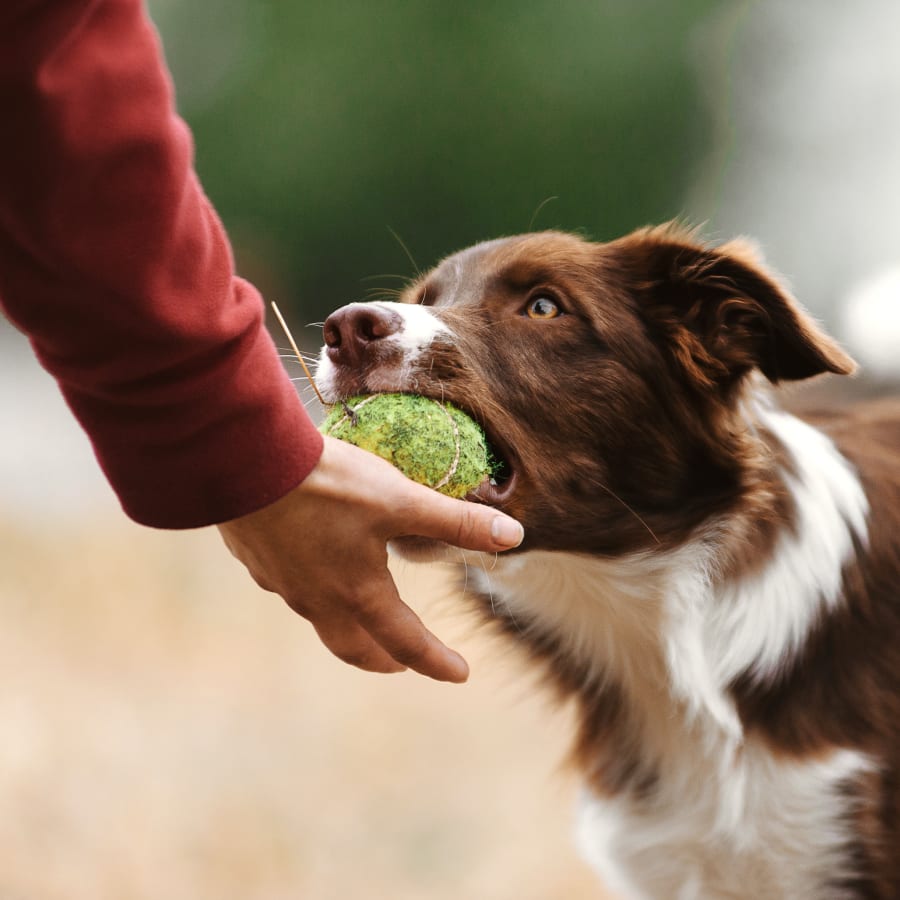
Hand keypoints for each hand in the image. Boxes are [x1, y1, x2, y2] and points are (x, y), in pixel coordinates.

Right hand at [217, 436, 523, 681]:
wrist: (243, 463)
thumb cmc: (326, 485)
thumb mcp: (400, 499)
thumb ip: (456, 520)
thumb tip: (514, 536)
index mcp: (358, 594)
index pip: (407, 642)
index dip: (438, 661)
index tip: (460, 674)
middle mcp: (319, 600)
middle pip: (355, 648)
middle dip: (385, 658)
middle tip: (404, 662)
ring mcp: (283, 585)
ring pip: (321, 621)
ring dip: (349, 628)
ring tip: (361, 616)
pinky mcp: (258, 561)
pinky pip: (292, 590)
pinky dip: (315, 592)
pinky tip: (314, 569)